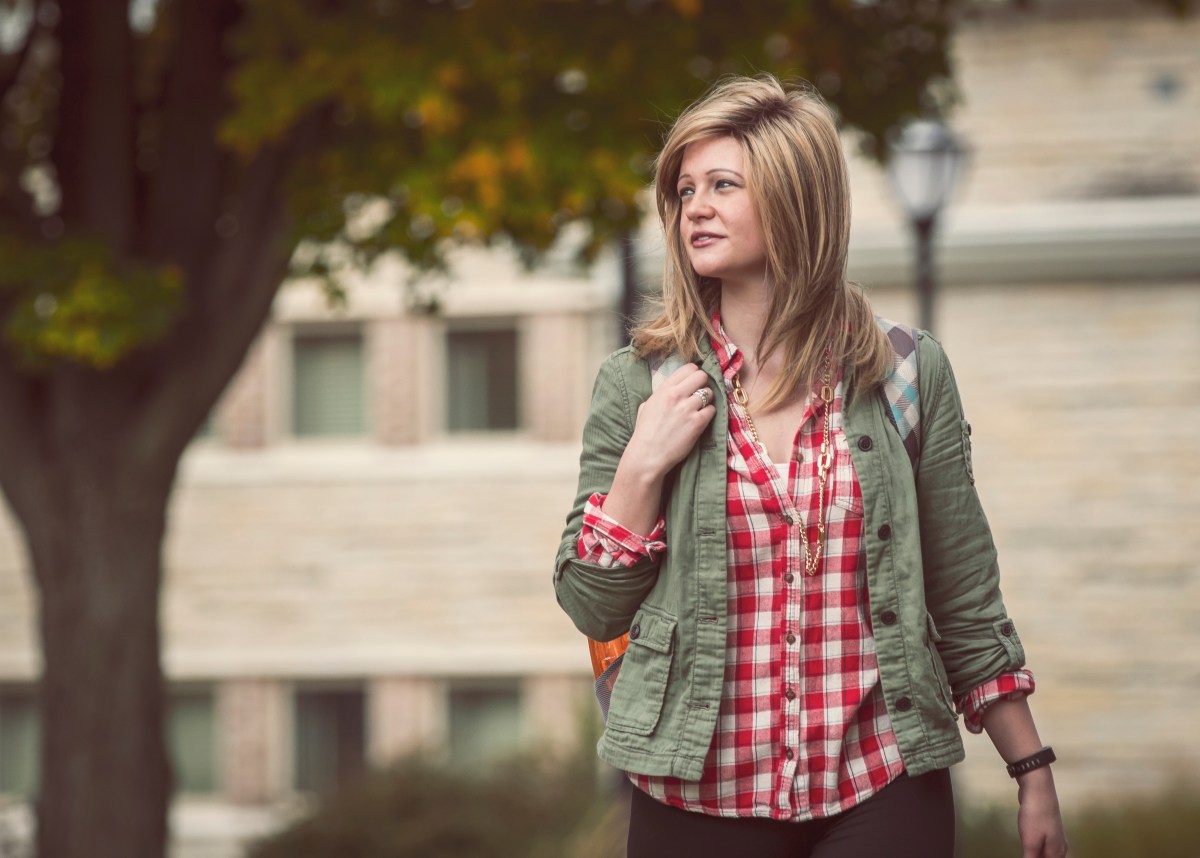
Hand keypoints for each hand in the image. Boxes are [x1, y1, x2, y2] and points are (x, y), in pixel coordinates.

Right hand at [623, 363, 716, 478]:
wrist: (647, 455)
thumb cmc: (645, 433)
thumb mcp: (647, 406)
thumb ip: (661, 395)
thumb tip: (671, 390)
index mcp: (664, 389)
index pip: (688, 368)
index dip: (694, 374)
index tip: (694, 382)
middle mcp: (676, 395)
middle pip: (702, 376)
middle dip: (703, 384)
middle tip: (699, 394)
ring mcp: (687, 409)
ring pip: (709, 393)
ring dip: (707, 400)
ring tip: (699, 409)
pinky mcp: (697, 423)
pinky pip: (712, 410)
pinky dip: (709, 414)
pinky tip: (700, 420)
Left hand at [1016, 770, 1068, 856]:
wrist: (1038, 788)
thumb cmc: (1035, 816)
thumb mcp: (1030, 842)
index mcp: (1057, 853)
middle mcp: (1060, 847)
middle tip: (1027, 855)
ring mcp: (1055, 837)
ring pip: (1048, 855)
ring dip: (1038, 856)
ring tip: (1028, 854)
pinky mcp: (1047, 828)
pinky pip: (1043, 846)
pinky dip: (1037, 852)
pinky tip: (1030, 852)